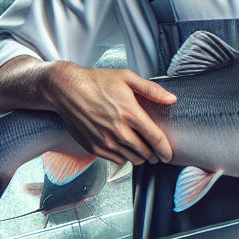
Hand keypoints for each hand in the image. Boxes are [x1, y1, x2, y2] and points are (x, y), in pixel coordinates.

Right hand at [44, 62, 176, 165]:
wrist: (67, 89)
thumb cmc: (97, 82)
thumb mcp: (127, 77)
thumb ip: (151, 90)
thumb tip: (172, 99)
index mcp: (130, 113)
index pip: (155, 138)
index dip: (166, 149)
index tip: (170, 155)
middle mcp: (118, 130)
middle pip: (145, 153)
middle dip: (154, 155)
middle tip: (157, 153)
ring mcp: (105, 141)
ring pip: (131, 159)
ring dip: (140, 157)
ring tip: (142, 151)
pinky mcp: (93, 147)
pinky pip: (116, 160)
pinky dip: (123, 157)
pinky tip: (124, 148)